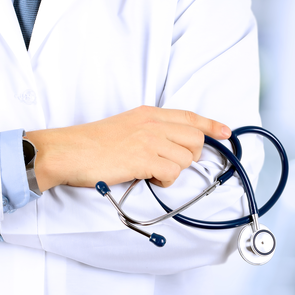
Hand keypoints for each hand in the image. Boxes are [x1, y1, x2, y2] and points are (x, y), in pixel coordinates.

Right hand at [25, 106, 230, 190]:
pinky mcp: (144, 158)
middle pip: (195, 140)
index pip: (190, 117)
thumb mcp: (125, 126)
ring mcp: (150, 140)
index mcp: (149, 114)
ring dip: (172, 171)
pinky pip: (172, 174)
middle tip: (168, 164)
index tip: (226, 132)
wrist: (68, 151)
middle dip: (189, 157)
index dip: (211, 125)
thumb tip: (171, 146)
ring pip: (186, 159)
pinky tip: (146, 178)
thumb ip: (150, 131)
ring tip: (149, 172)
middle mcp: (153, 123)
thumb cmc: (91, 144)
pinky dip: (163, 181)